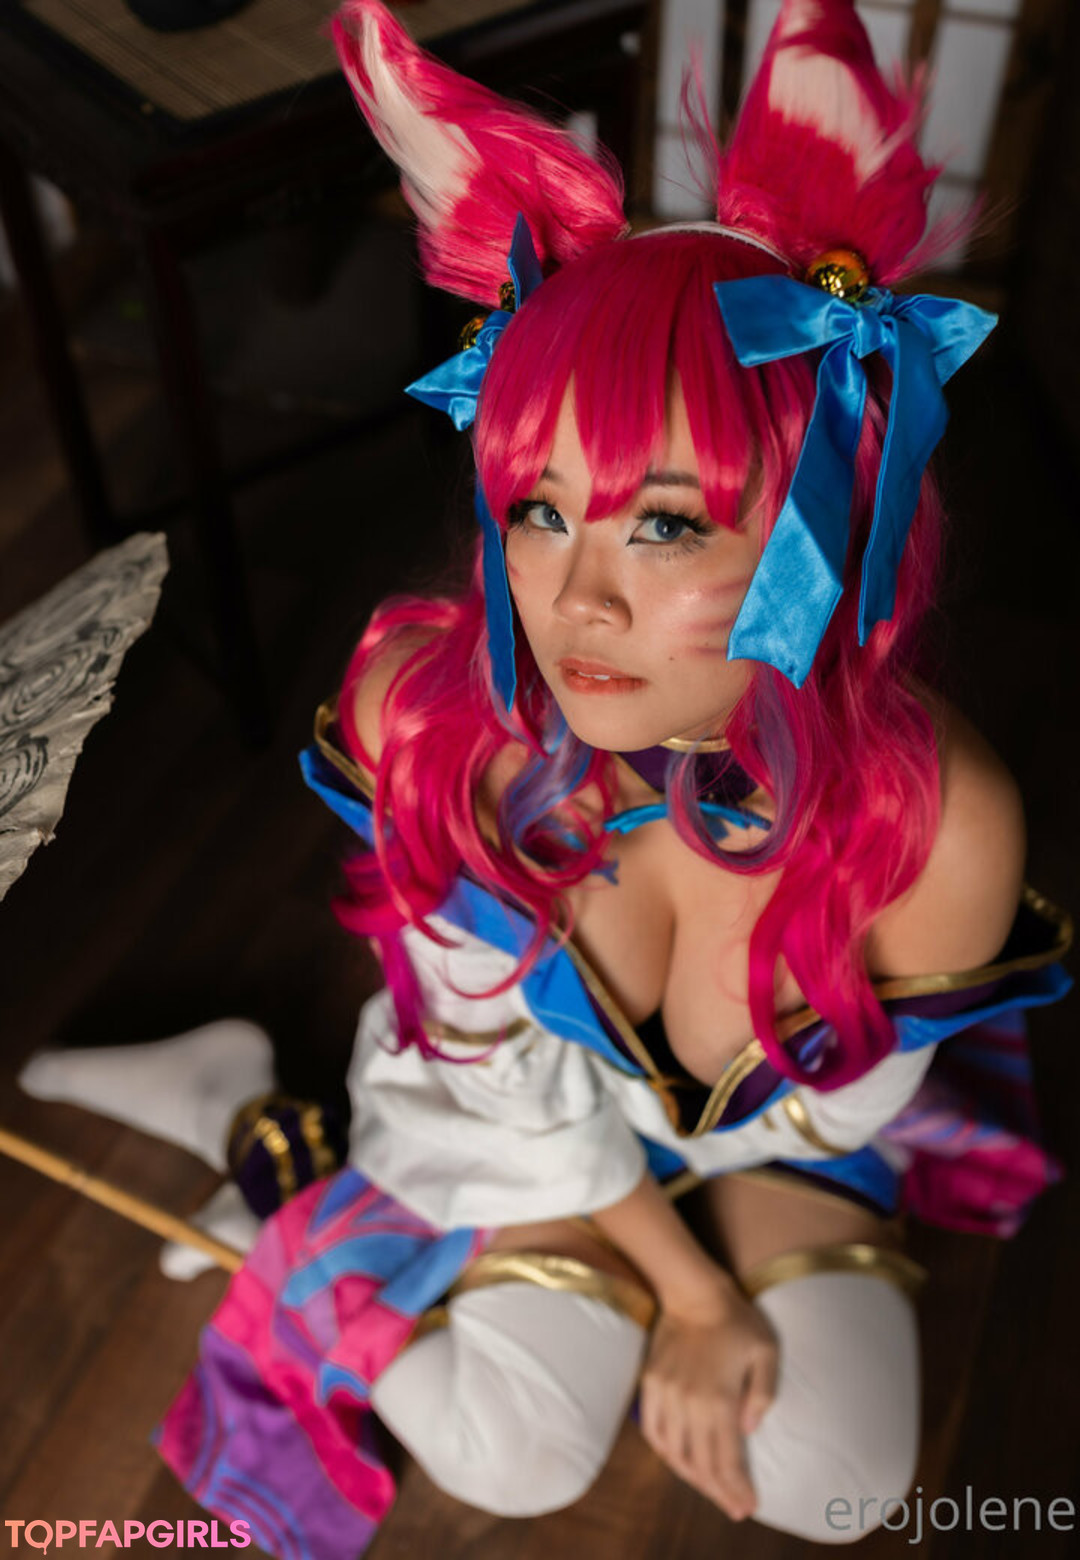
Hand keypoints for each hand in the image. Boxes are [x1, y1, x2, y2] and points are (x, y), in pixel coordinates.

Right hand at [639, 1278, 777, 1520]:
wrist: (693, 1292)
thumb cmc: (736, 1320)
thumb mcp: (767, 1351)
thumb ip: (763, 1394)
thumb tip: (749, 1431)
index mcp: (718, 1400)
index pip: (726, 1460)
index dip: (737, 1489)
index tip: (748, 1506)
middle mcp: (689, 1404)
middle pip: (701, 1464)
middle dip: (719, 1492)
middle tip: (735, 1508)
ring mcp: (666, 1395)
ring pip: (675, 1453)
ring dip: (693, 1478)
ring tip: (711, 1490)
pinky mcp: (651, 1384)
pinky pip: (654, 1432)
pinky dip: (666, 1453)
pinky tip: (678, 1462)